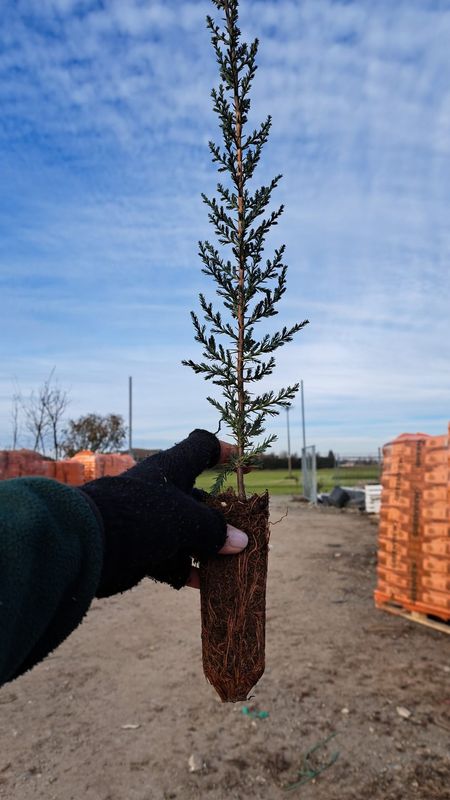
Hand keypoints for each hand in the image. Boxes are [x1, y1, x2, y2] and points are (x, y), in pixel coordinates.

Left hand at [80, 430, 247, 595]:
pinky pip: (171, 558)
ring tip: (232, 564)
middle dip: (223, 518)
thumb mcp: (186, 518)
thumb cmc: (141, 516)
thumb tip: (241, 542)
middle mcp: (162, 491)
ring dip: (209, 549)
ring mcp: (151, 520)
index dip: (223, 452)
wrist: (89, 545)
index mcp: (171, 469)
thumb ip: (215, 530)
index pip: (201, 449)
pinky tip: (202, 584)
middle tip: (246, 535)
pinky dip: (186, 570)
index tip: (244, 464)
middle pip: (200, 499)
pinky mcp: (142, 547)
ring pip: (187, 532)